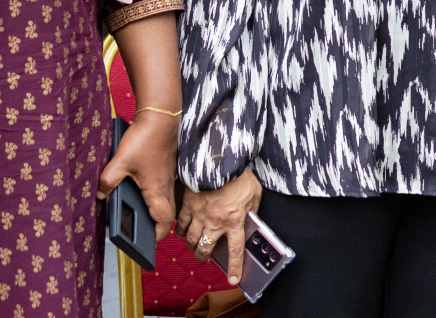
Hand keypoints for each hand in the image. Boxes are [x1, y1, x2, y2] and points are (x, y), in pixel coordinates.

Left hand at [97, 112, 178, 240]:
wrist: (162, 117)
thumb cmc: (145, 140)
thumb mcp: (120, 162)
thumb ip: (108, 181)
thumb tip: (100, 195)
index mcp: (156, 190)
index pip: (163, 220)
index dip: (158, 234)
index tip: (149, 242)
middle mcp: (166, 185)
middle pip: (167, 212)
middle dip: (157, 224)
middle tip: (143, 231)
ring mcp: (168, 175)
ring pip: (166, 199)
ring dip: (157, 208)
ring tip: (140, 213)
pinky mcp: (167, 166)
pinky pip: (164, 186)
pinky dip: (156, 193)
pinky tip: (141, 188)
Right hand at [175, 168, 262, 286]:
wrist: (223, 156)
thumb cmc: (241, 173)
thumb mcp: (255, 193)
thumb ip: (251, 210)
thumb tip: (250, 221)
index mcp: (235, 220)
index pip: (235, 251)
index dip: (234, 267)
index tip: (234, 279)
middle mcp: (215, 221)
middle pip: (205, 249)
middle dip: (203, 256)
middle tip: (204, 255)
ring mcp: (199, 214)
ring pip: (190, 240)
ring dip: (191, 244)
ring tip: (194, 242)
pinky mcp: (188, 204)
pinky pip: (180, 223)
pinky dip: (180, 228)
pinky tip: (183, 227)